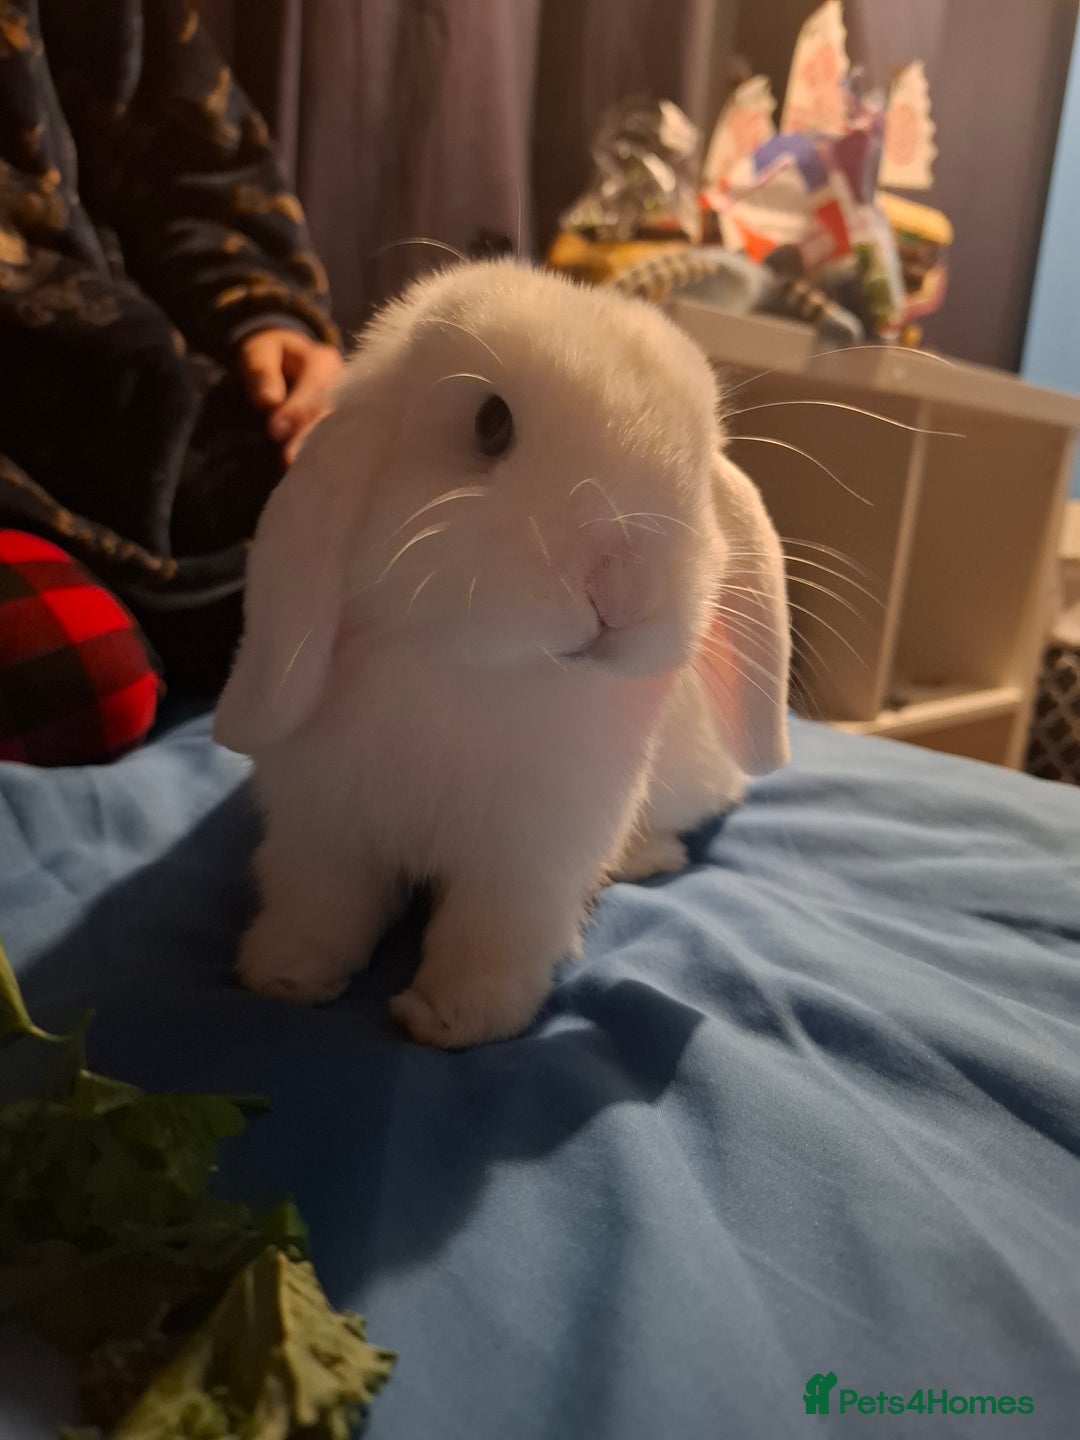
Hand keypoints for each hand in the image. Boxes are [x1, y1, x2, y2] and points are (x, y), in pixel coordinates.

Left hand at [238, 327, 342, 465]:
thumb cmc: (270, 355)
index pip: (314, 387)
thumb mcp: (258, 353)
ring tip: (297, 470)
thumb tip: (268, 401)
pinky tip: (306, 472)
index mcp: (323, 361)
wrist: (284, 360)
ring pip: (334, 431)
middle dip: (307, 437)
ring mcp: (345, 407)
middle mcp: (342, 384)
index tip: (274, 430)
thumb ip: (262, 373)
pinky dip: (317, 456)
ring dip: (314, 451)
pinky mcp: (340, 425)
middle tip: (287, 460)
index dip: (296, 410)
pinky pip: (332, 441)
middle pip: (328, 413)